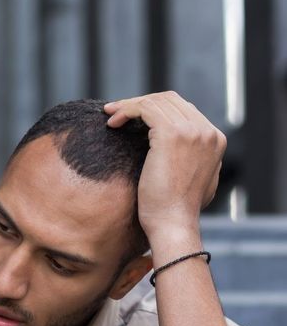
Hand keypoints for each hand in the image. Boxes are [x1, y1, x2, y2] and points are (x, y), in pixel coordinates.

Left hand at [103, 91, 226, 239]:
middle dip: (141, 103)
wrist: (172, 225)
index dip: (154, 109)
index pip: (183, 109)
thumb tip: (177, 153)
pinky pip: (145, 109)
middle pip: (170, 100)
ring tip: (110, 116)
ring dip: (130, 106)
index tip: (131, 119)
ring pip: (156, 101)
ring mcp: (192, 131)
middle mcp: (207, 131)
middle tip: (116, 113)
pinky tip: (113, 123)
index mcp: (214, 139)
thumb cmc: (174, 212)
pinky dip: (127, 110)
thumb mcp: (193, 181)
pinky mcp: (172, 134)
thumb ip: (192, 160)